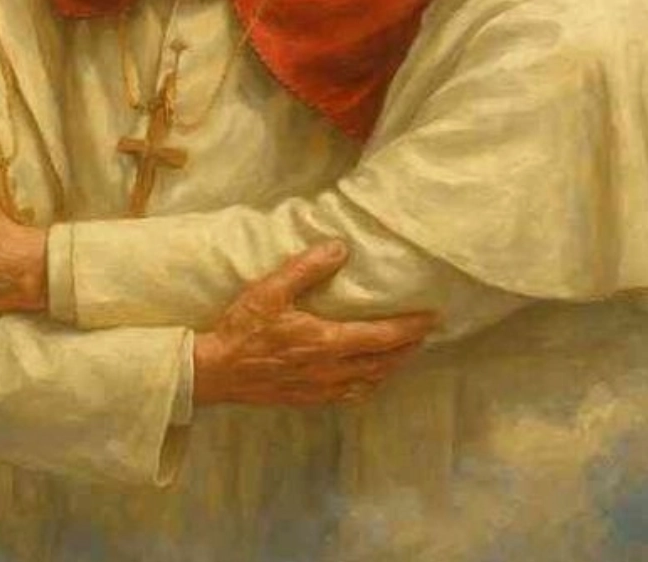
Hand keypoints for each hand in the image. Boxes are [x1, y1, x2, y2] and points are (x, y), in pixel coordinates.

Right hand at [193, 242, 433, 406]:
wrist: (216, 371)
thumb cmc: (243, 328)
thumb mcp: (271, 289)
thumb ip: (306, 268)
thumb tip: (340, 247)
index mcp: (326, 342)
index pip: (382, 337)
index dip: (410, 328)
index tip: (432, 318)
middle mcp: (331, 370)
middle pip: (383, 363)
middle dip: (407, 349)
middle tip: (424, 334)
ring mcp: (321, 389)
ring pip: (369, 382)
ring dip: (391, 367)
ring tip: (402, 353)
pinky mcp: (308, 399)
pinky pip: (350, 396)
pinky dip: (368, 385)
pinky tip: (366, 377)